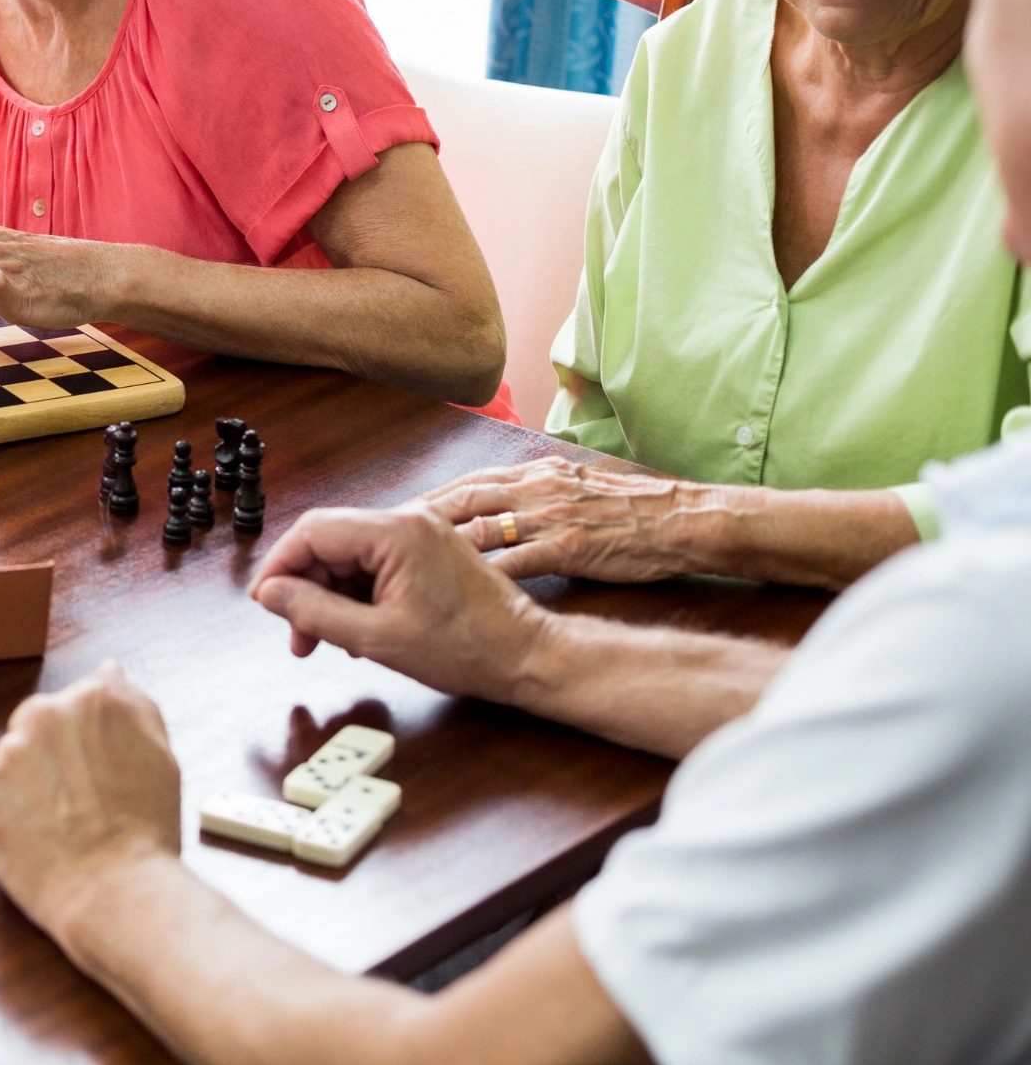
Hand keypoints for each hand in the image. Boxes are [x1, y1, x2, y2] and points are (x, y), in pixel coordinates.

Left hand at [0, 662, 184, 940]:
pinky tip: (36, 840)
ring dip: (28, 788)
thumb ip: (132, 704)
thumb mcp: (161, 754)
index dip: (88, 746)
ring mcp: (6, 752)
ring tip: (61, 828)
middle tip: (80, 805)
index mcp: (92, 698)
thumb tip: (109, 670)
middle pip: (38, 728)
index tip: (97, 776)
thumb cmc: (147, 832)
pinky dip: (6, 818)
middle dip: (52, 760)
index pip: (77, 707)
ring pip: (11, 763)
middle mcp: (43, 713)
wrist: (118, 893)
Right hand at [248, 505, 546, 704]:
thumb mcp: (377, 639)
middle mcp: (407, 521)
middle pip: (328, 542)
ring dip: (329, 595)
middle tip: (296, 635)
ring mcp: (419, 533)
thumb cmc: (467, 650)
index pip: (313, 531)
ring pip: (348, 555)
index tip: (266, 602)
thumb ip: (315, 612)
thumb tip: (271, 594)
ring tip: (325, 640)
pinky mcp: (427, 550)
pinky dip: (355, 594)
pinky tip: (355, 630)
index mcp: (397, 532)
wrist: (528, 657)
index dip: (280, 566)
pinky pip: (373, 563)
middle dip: (304, 587)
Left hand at [421, 457, 699, 582]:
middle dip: (417, 519)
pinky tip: (450, 590)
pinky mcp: (567, 547)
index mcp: (536, 474)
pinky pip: (513, 561)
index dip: (430, 500)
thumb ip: (538, 496)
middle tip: (380, 539)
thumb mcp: (577, 489)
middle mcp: (535, 489)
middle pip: (460, 499)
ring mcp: (549, 517)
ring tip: (401, 566)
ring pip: (478, 526)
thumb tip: (504, 511)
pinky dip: (479, 574)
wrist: (684, 519)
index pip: (468, 483)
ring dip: (436, 547)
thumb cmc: (635, 511)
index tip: (396, 516)